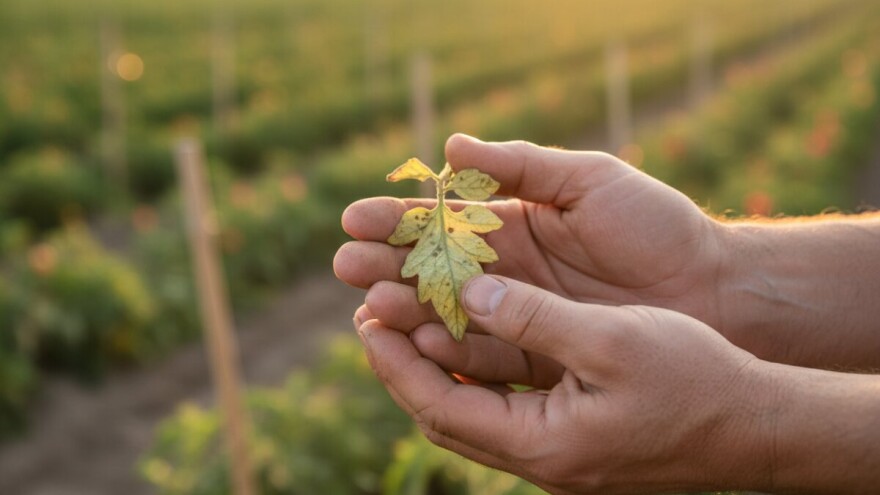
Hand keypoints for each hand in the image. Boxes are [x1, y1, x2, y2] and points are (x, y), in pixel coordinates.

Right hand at [335, 134, 729, 340]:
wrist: (714, 289)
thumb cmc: (656, 225)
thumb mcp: (589, 179)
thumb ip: (521, 164)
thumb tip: (450, 143)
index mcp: (514, 223)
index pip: (443, 221)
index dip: (398, 219)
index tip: (354, 218)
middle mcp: (509, 271)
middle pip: (434, 270)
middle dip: (387, 266)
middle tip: (345, 266)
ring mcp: (521, 314)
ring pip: (451, 314)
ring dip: (408, 310)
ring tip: (369, 306)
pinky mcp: (539, 355)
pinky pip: (486, 355)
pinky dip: (450, 350)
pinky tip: (417, 345)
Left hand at [354, 275, 771, 493]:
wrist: (756, 425)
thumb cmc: (694, 380)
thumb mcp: (611, 340)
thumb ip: (534, 316)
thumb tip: (472, 291)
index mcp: (542, 445)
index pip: (439, 406)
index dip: (396, 360)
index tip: (366, 316)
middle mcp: (539, 460)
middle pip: (444, 415)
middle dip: (402, 364)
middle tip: (373, 314)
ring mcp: (555, 455)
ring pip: (470, 413)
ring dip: (434, 367)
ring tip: (406, 319)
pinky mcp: (571, 440)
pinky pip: (502, 409)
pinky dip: (473, 374)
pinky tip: (468, 338)